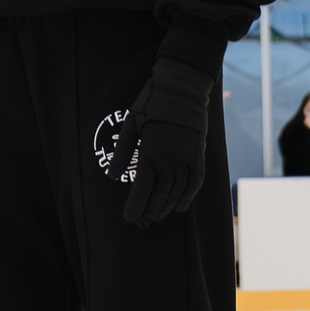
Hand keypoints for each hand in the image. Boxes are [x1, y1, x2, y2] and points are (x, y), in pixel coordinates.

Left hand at [123, 56, 213, 228]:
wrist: (181, 88)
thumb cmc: (151, 104)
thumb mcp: (130, 124)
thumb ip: (123, 152)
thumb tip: (111, 175)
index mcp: (151, 152)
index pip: (143, 188)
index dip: (137, 205)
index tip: (130, 217)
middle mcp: (171, 159)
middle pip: (161, 194)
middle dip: (150, 210)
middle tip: (141, 222)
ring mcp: (187, 157)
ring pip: (178, 191)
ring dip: (167, 207)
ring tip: (156, 217)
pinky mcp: (198, 154)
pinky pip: (195, 181)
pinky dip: (189, 195)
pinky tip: (181, 206)